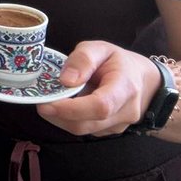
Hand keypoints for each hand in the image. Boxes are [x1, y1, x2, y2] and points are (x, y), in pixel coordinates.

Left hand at [36, 40, 162, 135]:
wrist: (141, 80)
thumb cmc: (117, 62)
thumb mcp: (100, 48)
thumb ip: (83, 59)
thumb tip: (65, 80)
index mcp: (126, 87)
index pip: (100, 106)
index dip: (72, 109)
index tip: (46, 104)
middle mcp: (126, 111)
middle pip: (88, 123)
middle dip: (59, 115)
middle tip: (39, 101)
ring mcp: (119, 125)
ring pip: (84, 130)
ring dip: (61, 118)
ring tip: (50, 100)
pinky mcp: (110, 131)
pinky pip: (85, 130)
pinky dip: (69, 119)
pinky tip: (64, 105)